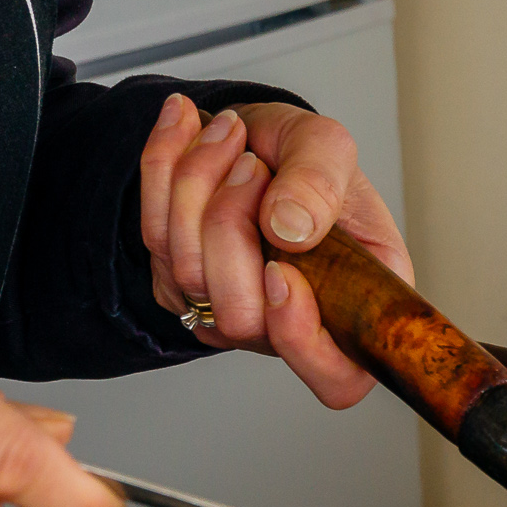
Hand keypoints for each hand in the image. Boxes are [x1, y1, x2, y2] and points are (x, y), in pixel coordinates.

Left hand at [138, 94, 410, 408]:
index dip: (301, 339)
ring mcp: (229, 313)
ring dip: (197, 182)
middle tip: (252, 162)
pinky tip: (187, 129)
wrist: (251, 137)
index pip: (335, 378)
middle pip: (240, 316)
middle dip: (231, 222)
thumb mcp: (329, 147)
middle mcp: (288, 324)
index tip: (280, 271)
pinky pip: (154, 237)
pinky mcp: (177, 287)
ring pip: (189, 272)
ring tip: (227, 134)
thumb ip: (320, 182)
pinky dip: (163, 170)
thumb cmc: (304, 156)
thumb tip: (289, 229)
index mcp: (352, 306)